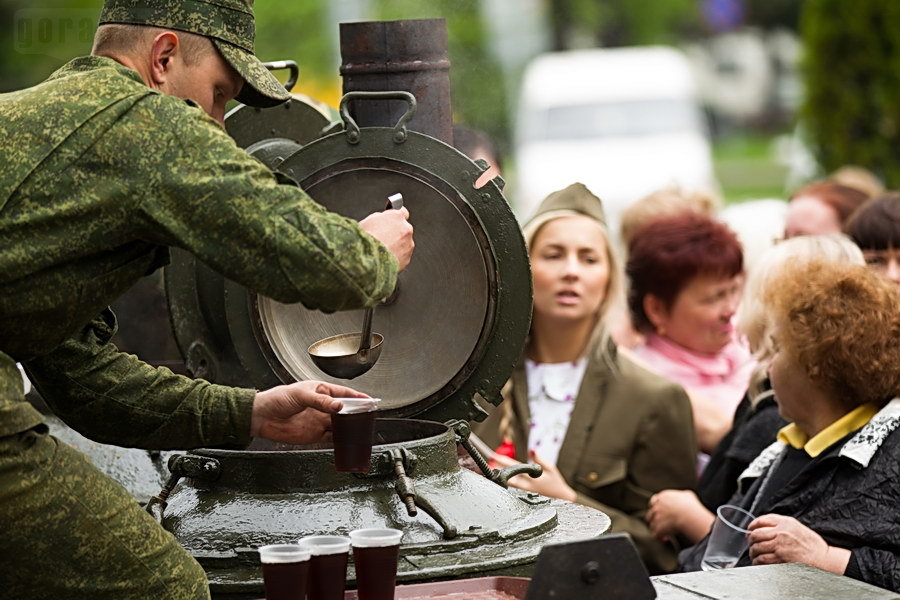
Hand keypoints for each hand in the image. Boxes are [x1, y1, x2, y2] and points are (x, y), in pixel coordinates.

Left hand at [251, 381, 367, 444]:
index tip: (370, 400)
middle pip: (345, 410)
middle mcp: (323, 406)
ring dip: (350, 426)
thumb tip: (338, 406)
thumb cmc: (278, 399)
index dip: (358, 397)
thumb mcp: (301, 395)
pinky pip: (332, 437)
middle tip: (369, 416)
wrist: (262, 417)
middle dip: (357, 413)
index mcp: (321, 391)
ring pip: (340, 424)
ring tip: (361, 429)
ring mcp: (320, 420)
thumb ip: (320, 401)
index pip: (344, 393)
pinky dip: (340, 439)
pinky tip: (347, 439)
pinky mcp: (315, 434)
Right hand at [359, 207, 413, 270]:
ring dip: (395, 246)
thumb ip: (379, 218)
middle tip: (381, 238)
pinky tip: (384, 259)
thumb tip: (382, 221)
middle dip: (394, 232)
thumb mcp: (367, 221)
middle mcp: (406, 229)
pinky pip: (402, 256)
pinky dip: (395, 257)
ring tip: (380, 251)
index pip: (402, 211)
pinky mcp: (407, 259)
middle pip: (402, 228)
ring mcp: (408, 245)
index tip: (391, 218)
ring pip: (403, 243)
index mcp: (396, 217)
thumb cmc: (363, 241)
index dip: (394, 216)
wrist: (367, 262)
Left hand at [492, 451, 576, 501]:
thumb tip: (532, 450)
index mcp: (533, 477)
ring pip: (509, 486)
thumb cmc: (556, 484)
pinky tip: (500, 483)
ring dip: (501, 478)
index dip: (505, 461)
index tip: (496, 456)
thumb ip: (540, 459)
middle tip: (490, 463)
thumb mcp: (551, 469)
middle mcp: (527, 486)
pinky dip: (507, 486)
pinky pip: (513, 491)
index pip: (516, 467)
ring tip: (492, 471)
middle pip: (508, 477)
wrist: (562, 500)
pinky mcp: (525, 498)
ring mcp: (525, 493)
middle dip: (499, 470)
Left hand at [647, 490, 713, 543]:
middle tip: (662, 523)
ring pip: (652, 525)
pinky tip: (666, 539)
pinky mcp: (658, 529)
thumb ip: (682, 496)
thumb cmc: (690, 505)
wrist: (688, 515)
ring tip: (664, 532)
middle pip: (650, 514)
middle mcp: (657, 507)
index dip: (656, 506)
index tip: (659, 510)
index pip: (654, 501)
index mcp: (663, 497)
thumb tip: (685, 497)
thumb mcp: (688, 495)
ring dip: (657, 529)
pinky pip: (655, 535)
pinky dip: (660, 538)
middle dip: (654, 519)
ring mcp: (656, 518)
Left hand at [748, 514, 850, 573]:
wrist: (823, 559)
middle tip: (750, 543)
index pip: (760, 521)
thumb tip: (758, 527)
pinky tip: (758, 562)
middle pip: (755, 534)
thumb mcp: (796, 526)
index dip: (751, 526)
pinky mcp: (780, 559)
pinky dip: (757, 561)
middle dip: (750, 540)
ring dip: (752, 552)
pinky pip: (762, 560)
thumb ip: (778, 524)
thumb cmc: (811, 544)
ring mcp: (780, 547)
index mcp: (785, 523)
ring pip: (756, 548)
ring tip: (754, 554)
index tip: (749, 530)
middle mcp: (781, 533)